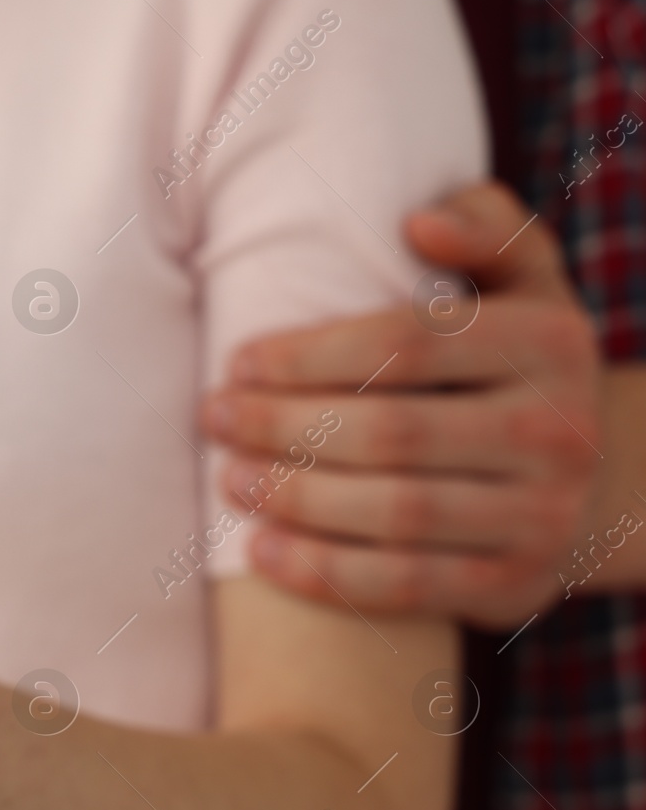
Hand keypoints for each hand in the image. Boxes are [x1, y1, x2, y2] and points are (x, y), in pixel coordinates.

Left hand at [202, 182, 602, 628]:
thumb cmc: (514, 364)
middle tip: (213, 418)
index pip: (406, 344)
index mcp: (549, 341)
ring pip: (394, 512)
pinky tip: (261, 550)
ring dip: (294, 498)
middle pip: (390, 432)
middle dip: (283, 426)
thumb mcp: (523, 280)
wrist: (595, 481)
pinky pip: (404, 585)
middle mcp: (558, 430)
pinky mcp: (515, 584)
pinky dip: (324, 573)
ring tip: (228, 478)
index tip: (238, 363)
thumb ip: (484, 228)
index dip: (307, 355)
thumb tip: (418, 223)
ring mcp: (543, 514)